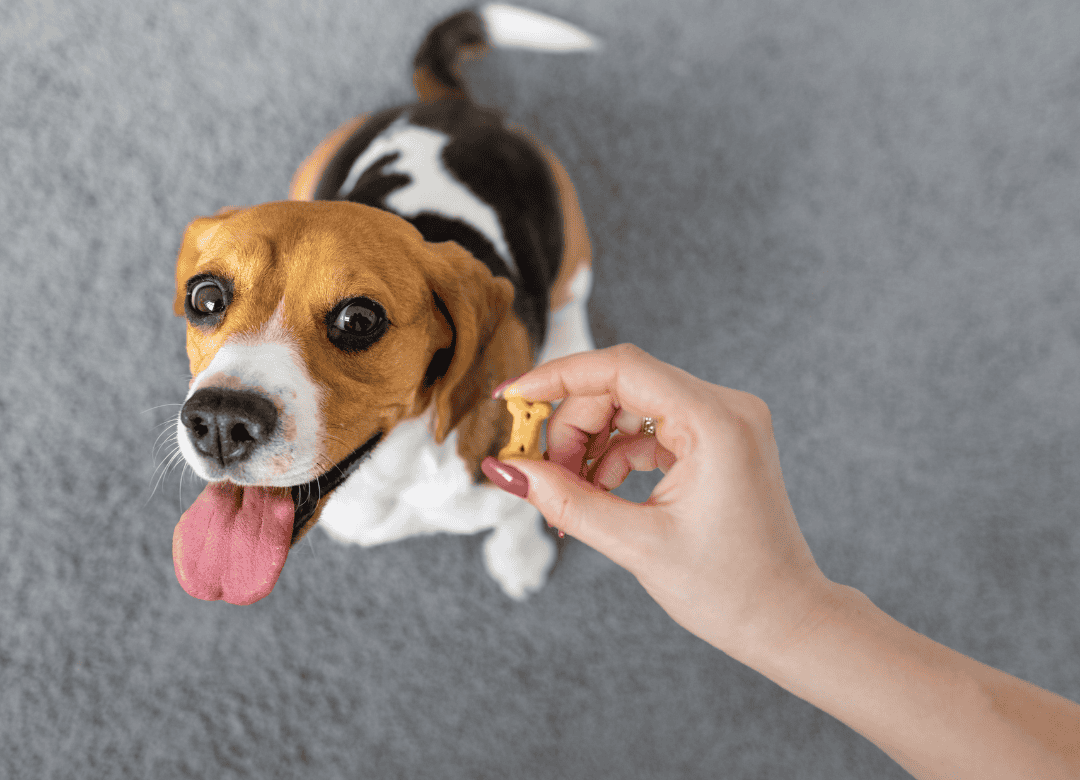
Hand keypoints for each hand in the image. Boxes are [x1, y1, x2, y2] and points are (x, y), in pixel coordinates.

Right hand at [483, 344, 840, 662]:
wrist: (785, 619)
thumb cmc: (728, 590)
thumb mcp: (636, 544)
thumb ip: (565, 499)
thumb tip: (504, 470)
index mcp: (715, 421)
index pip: (621, 368)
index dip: (557, 377)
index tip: (511, 396)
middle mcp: (725, 406)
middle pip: (621, 385)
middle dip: (572, 427)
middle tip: (543, 479)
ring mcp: (723, 420)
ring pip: (630, 405)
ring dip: (590, 443)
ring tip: (571, 497)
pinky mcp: (716, 438)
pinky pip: (650, 427)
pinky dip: (615, 455)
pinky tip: (598, 493)